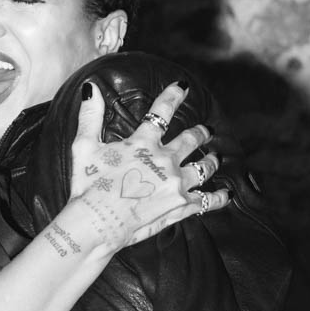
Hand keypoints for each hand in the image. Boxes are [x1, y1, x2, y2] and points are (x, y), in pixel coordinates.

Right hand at [69, 78, 226, 249]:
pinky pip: (207, 201)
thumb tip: (90, 88)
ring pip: (204, 168)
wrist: (97, 223)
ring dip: (211, 161)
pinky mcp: (181, 207)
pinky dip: (219, 197)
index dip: (173, 96)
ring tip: (215, 158)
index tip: (183, 86)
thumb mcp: (83, 147)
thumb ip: (90, 116)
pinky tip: (225, 194)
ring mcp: (176, 184)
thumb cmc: (88, 186)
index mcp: (143, 143)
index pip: (161, 112)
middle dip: (201, 133)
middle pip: (191, 140)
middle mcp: (165, 160)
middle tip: (207, 130)